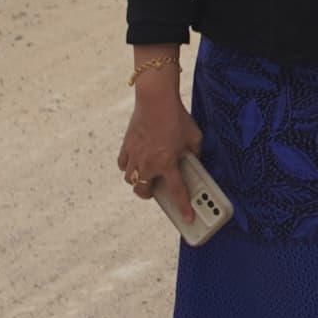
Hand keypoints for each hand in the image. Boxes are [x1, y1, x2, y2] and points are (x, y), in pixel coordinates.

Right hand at [119, 81, 201, 211]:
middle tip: (157, 190)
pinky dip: (127, 167)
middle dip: (150, 195)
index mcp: (167, 163)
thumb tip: (194, 161)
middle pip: (142, 191)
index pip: (177, 191)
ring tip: (146, 176)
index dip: (183, 208)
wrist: (155, 99)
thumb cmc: (177, 117)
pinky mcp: (126, 146)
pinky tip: (134, 164)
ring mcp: (135, 155)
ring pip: (129, 179)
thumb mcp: (195, 137)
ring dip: (138, 181)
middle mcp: (148, 163)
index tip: (187, 219)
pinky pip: (122, 165)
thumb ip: (195, 154)